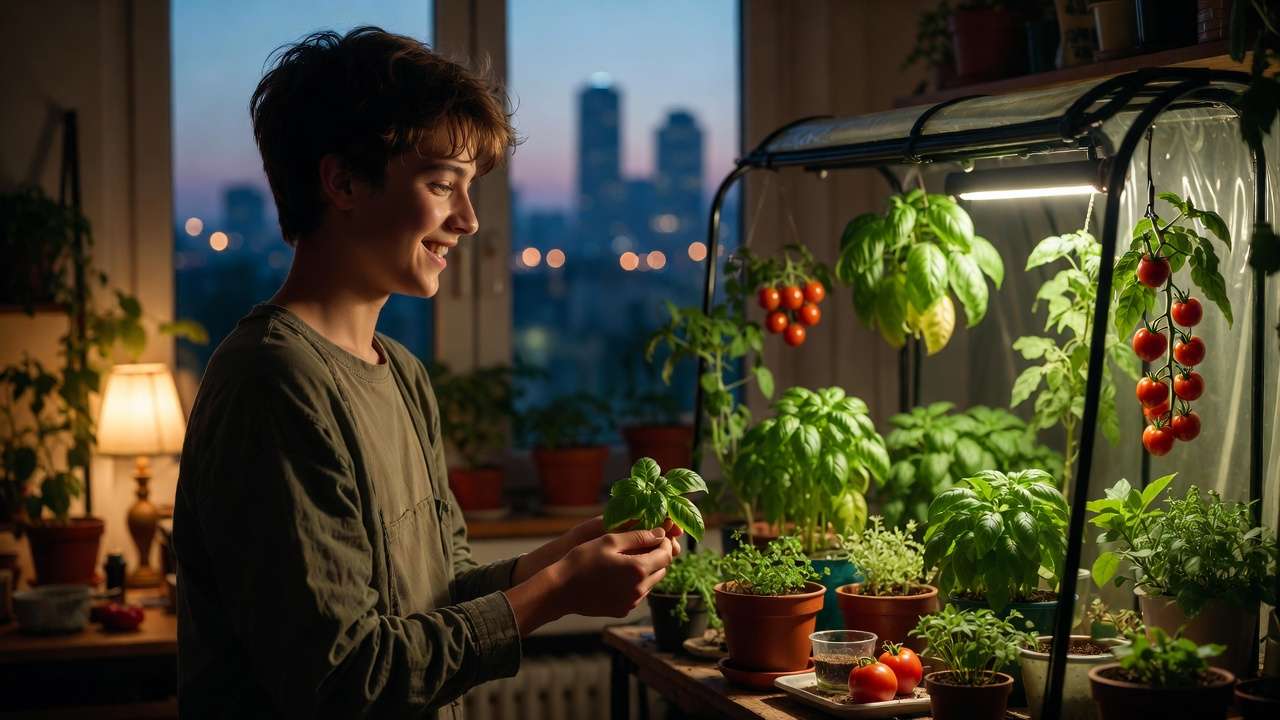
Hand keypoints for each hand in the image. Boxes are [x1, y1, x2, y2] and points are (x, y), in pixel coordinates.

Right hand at [549, 527, 675, 618]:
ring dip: (647, 571)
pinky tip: (619, 576)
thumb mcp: (609, 541)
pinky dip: (636, 584)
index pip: (666, 555)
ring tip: (629, 560)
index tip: (657, 536)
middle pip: (661, 570)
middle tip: (643, 545)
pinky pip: (638, 595)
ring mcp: (631, 602)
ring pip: (651, 583)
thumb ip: (638, 536)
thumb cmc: (582, 560)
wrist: (561, 590)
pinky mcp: (623, 610)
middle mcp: (639, 589)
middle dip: (657, 557)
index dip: (664, 543)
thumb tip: (660, 534)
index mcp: (638, 569)